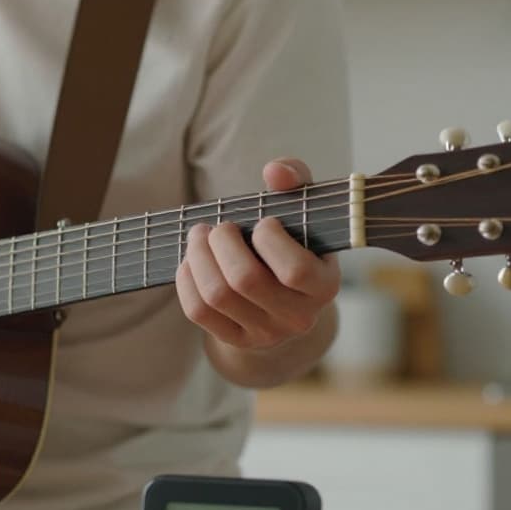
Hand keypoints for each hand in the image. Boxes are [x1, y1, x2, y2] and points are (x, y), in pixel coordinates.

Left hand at [175, 159, 340, 350]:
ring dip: (198, 256)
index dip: (269, 240)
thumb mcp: (305, 211)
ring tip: (200, 236)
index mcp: (324, 287)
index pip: (294, 270)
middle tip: (220, 226)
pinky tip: (191, 261)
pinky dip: (186, 280)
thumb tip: (274, 170)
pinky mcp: (235, 339)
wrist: (287, 300)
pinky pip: (198, 311)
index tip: (263, 223)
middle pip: (245, 280)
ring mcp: (265, 333)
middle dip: (222, 242)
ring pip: (217, 295)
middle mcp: (298, 317)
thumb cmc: (295, 244)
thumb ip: (296, 181)